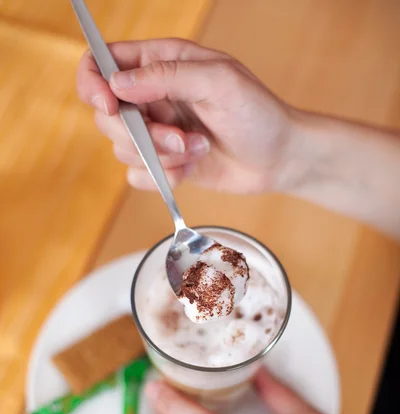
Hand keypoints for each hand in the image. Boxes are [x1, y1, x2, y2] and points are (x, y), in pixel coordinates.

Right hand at [77, 38, 291, 193]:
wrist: (278, 158)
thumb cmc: (258, 112)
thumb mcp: (220, 82)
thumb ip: (167, 76)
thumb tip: (117, 83)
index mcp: (161, 63)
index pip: (102, 62)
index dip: (93, 83)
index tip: (110, 104)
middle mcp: (152, 97)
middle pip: (106, 115)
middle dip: (141, 134)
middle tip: (180, 138)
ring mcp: (156, 132)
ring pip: (123, 149)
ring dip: (162, 156)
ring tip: (198, 149)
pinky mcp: (164, 162)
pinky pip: (138, 176)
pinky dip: (164, 177)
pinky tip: (192, 167)